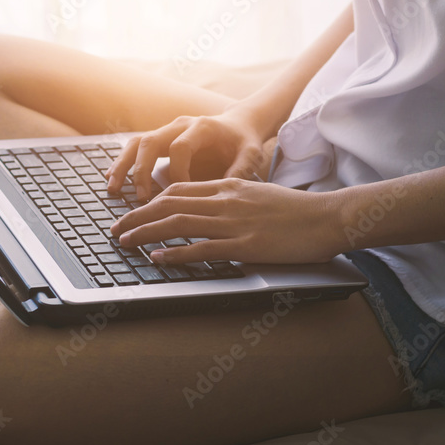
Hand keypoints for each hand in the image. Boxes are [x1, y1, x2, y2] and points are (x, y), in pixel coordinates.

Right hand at [106, 106, 272, 201]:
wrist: (238, 124)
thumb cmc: (244, 142)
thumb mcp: (252, 154)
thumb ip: (241, 170)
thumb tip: (223, 194)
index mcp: (202, 126)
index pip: (180, 147)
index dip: (177, 172)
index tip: (180, 194)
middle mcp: (180, 124)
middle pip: (151, 141)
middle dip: (142, 170)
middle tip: (140, 198)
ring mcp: (167, 129)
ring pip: (137, 142)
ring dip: (123, 165)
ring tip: (113, 188)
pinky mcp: (161, 138)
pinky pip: (136, 147)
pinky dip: (123, 162)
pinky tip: (112, 180)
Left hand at [108, 178, 341, 264]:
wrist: (328, 218)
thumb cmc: (298, 212)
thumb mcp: (259, 196)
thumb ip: (234, 200)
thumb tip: (211, 211)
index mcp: (229, 187)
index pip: (179, 189)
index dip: (150, 200)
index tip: (133, 212)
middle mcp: (226, 200)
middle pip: (170, 203)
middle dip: (137, 216)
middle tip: (116, 230)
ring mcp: (235, 222)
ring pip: (179, 222)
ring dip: (146, 233)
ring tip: (125, 242)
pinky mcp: (246, 244)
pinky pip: (203, 248)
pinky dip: (176, 253)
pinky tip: (158, 258)